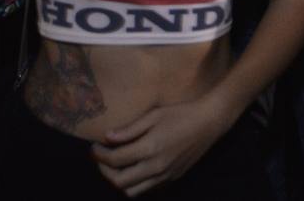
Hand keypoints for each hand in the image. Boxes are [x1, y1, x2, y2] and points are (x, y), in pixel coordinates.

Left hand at [94, 99, 228, 196]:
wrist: (209, 122)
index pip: (115, 160)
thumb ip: (130, 129)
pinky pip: (147, 188)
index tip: (94, 146)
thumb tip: (107, 137)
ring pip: (132, 191)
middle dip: (104, 170)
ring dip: (119, 181)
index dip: (99, 155)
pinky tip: (134, 167)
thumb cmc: (180, 113)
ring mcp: (165, 175)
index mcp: (150, 148)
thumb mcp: (153, 115)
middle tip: (101, 157)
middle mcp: (156, 167)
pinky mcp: (172, 178)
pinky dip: (135, 182)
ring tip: (115, 165)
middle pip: (120, 181)